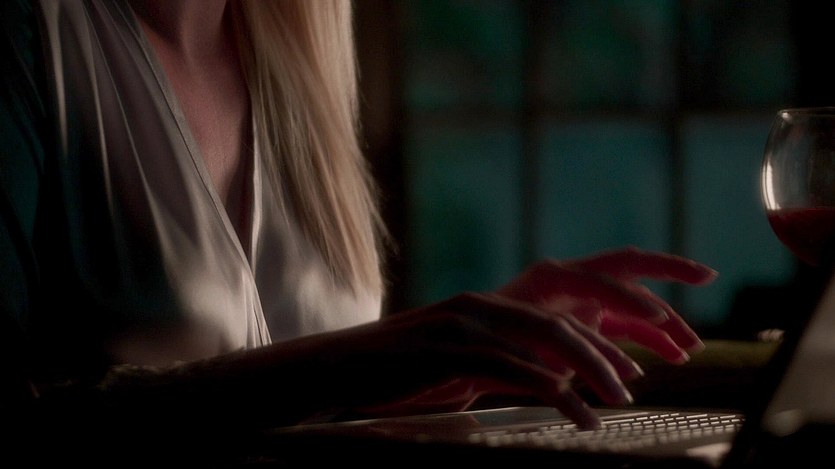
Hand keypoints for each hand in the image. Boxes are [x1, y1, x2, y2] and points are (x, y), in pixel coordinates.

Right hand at [151, 247, 715, 430]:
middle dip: (607, 349)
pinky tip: (572, 408)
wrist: (337, 370)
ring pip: (540, 341)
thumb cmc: (400, 372)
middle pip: (561, 320)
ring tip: (616, 402)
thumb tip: (555, 382)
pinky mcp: (442, 352)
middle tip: (636, 384)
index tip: (644, 351)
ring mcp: (461, 325)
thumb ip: (503, 363)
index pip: (561, 306)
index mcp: (488, 306)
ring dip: (586, 373)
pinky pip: (505, 368)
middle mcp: (480, 306)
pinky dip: (545, 387)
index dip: (608, 324)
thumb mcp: (459, 364)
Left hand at [498, 246, 717, 362]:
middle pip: (630, 267)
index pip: (604, 276)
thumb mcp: (512, 340)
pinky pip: (629, 325)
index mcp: (553, 276)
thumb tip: (577, 369)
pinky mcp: (589, 319)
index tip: (660, 318)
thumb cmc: (487, 338)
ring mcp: (584, 299)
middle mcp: (573, 280)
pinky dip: (650, 340)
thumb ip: (547, 349)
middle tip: (706, 275)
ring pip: (635, 303)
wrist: (473, 344)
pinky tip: (671, 357)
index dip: (633, 297)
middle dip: (669, 269)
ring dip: (665, 323)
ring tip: (692, 348)